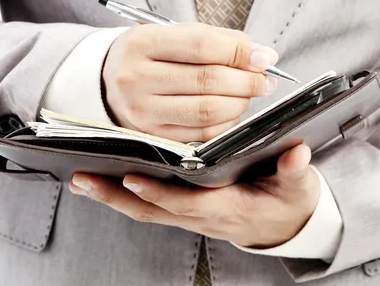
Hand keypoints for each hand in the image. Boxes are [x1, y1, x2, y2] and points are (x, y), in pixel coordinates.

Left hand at [69, 144, 319, 247]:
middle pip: (152, 211)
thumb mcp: (298, 188)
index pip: (187, 203)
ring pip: (145, 211)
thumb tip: (297, 153)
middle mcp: (202, 217)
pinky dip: (125, 197)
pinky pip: (149, 208)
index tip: (133, 176)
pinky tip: (106, 182)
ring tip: (81, 179)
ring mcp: (190, 217)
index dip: (160, 193)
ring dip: (112, 197)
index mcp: (228, 209)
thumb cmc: (288, 203)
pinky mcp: (184, 211)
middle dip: (116, 196)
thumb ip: (295, 171)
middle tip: (82, 179)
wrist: (284, 225)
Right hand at [102, 23, 278, 141]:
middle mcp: (136, 78)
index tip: (265, 57)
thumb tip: (261, 56)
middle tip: (264, 79)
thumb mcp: (175, 35)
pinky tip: (231, 111)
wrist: (109, 83)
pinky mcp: (152, 136)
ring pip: (207, 110)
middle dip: (247, 81)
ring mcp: (142, 111)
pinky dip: (226, 123)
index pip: (202, 46)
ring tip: (248, 93)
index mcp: (142, 43)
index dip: (240, 53)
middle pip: (207, 81)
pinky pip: (202, 134)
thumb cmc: (153, 55)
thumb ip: (217, 40)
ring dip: (240, 103)